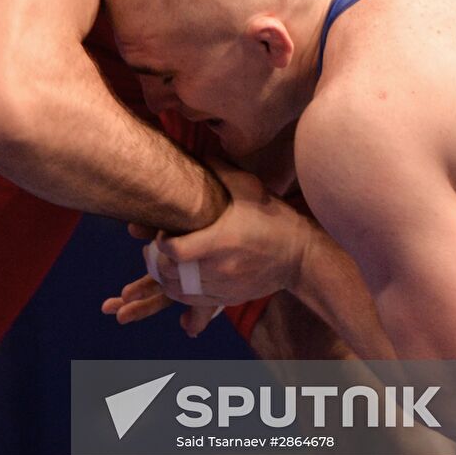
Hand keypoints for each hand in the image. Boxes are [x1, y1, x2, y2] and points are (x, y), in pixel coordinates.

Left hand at [104, 162, 311, 332]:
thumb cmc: (273, 217)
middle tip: (155, 249)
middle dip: (156, 263)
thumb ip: (219, 171)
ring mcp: (223, 286)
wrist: (299, 254)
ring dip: (165, 280)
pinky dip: (179, 293)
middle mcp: (218, 268)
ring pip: (178, 292)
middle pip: (170, 275)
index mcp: (219, 241)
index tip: (163, 233)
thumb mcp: (248, 188)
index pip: (173, 251)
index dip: (160, 244)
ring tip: (163, 265)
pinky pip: (193, 302)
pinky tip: (178, 281)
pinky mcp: (228, 298)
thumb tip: (197, 152)